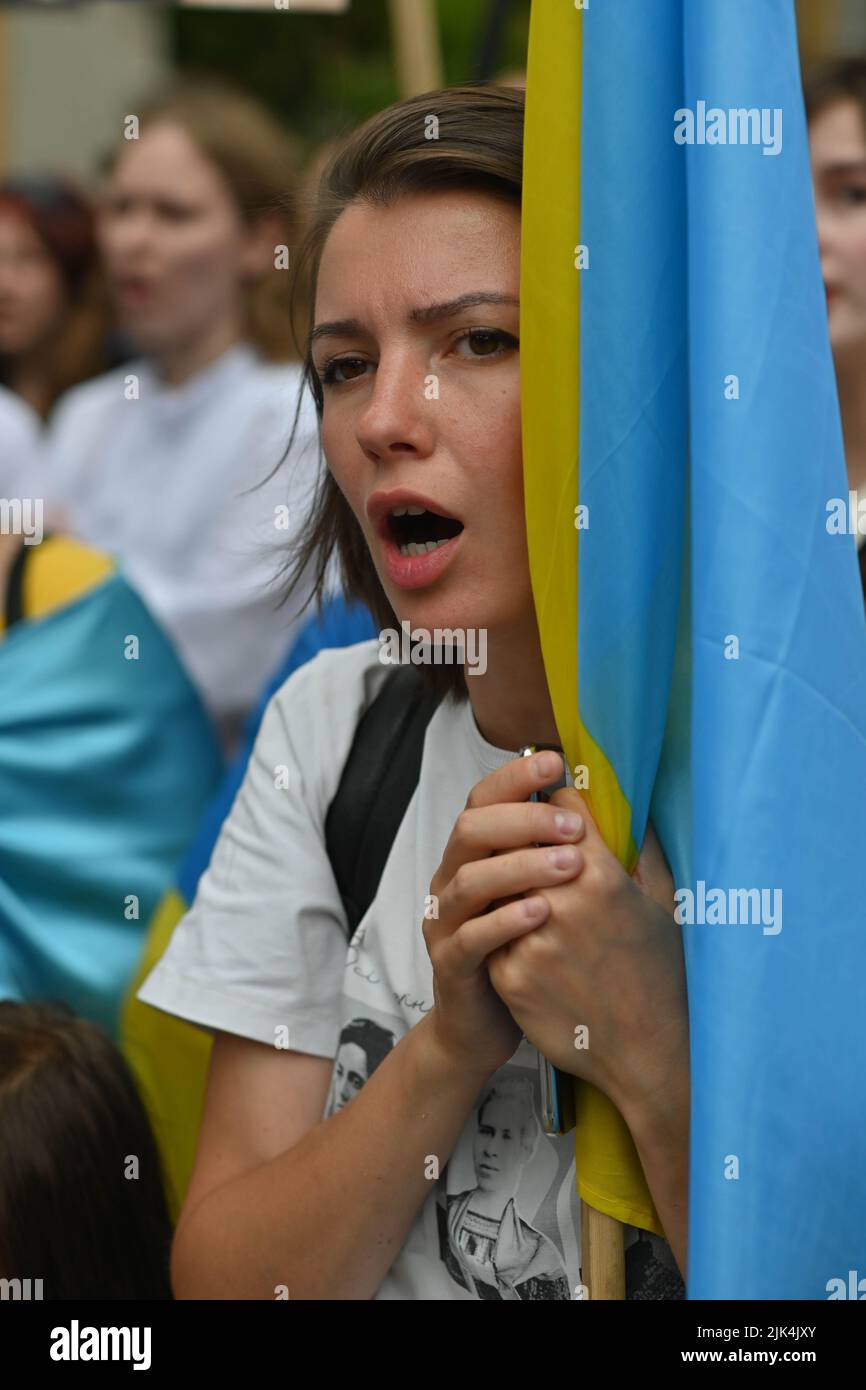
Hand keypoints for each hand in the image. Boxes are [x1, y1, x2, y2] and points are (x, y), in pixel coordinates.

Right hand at [423, 751, 585, 1081]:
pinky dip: (505, 921)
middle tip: (574, 826)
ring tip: (570, 866)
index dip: (515, 778)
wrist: (485, 1029)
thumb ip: (564, 854)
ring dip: (521, 866)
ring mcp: (446, 923)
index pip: (484, 799)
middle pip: (471, 828)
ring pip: (469, 879)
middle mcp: (451, 880)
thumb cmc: (530, 953)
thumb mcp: (549, 896)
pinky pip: (470, 937)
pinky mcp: (451, 966)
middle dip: (524, 819)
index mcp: (475, 856)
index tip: (558, 763)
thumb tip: (610, 807)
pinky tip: (542, 912)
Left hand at [485, 789, 688, 1124]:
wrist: (649, 1053)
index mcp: (602, 875)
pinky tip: (532, 947)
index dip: (560, 806)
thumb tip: (626, 808)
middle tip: (541, 858)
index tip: (560, 813)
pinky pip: (493, 934)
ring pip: (502, 887)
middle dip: (530, 846)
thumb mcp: (664, 903)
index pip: (561, 807)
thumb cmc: (662, 975)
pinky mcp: (509, 975)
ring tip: (535, 905)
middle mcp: (562, 901)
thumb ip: (639, 850)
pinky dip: (506, 934)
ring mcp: (530, 940)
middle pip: (523, 844)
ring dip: (513, 890)